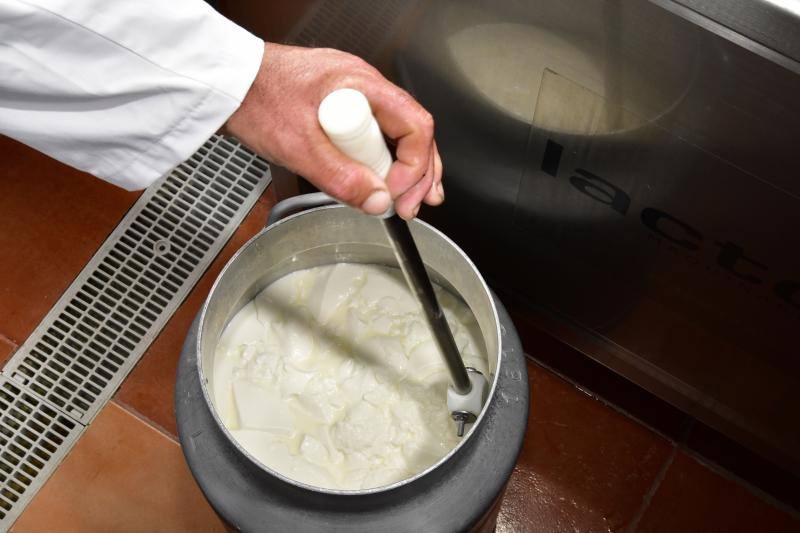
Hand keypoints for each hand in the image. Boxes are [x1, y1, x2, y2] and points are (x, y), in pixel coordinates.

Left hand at [223, 43, 443, 219]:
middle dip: (419, 172)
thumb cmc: (255, 100)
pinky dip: (383, 161)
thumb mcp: (299, 146)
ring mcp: (355, 98)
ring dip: (407, 169)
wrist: (225, 86)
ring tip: (412, 199)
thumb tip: (378, 202)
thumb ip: (340, 177)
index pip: (414, 125)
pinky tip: (385, 181)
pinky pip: (374, 136)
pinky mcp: (342, 110)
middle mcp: (366, 88)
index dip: (414, 165)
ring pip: (397, 135)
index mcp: (363, 86)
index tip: (396, 194)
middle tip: (413, 206)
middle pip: (413, 131)